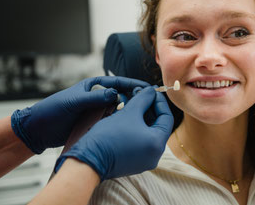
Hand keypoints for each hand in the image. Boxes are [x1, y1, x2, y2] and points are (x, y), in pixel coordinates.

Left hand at [11, 76, 148, 153]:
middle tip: (147, 104)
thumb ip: (94, 98)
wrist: (39, 130)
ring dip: (128, 112)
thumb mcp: (74, 102)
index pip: (118, 82)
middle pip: (121, 96)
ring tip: (141, 116)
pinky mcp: (95, 124)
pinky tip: (129, 126)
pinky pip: (111, 122)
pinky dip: (119, 123)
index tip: (147, 88)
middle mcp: (97, 97)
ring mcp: (97, 111)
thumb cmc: (52, 110)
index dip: (133, 84)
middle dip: (134, 99)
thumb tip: (116, 93)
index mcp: (93, 86)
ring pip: (118, 110)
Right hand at [55, 86, 173, 179]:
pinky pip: (140, 141)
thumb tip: (151, 91)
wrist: (87, 159)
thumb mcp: (129, 112)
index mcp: (157, 144)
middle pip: (158, 125)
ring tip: (132, 102)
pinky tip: (127, 115)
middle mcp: (155, 155)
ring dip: (142, 116)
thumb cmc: (109, 136)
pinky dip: (136, 127)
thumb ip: (144, 98)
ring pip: (148, 132)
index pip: (167, 117)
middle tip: (140, 94)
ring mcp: (145, 160)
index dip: (159, 101)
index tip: (151, 91)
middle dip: (149, 107)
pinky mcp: (134, 162)